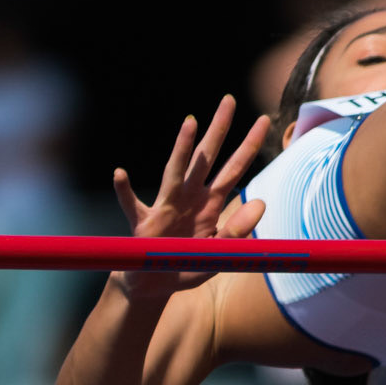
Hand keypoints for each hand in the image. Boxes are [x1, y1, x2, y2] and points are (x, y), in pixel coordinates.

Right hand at [112, 95, 270, 299]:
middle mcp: (189, 198)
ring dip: (182, 148)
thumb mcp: (219, 254)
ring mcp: (165, 208)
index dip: (249, 146)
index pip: (235, 169)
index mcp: (210, 204)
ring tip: (190, 122)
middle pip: (207, 159)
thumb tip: (261, 202)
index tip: (264, 119)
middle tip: (230, 99)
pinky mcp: (142, 225)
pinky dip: (125, 191)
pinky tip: (120, 174)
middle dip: (219, 130)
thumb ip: (240, 231)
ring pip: (174, 172)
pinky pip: (131, 206)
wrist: (152, 285)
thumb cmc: (185, 265)